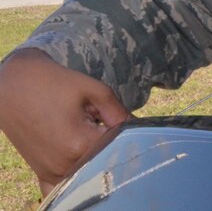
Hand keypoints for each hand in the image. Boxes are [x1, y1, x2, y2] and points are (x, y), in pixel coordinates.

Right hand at [0, 48, 131, 196]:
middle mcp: (65, 165)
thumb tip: (139, 128)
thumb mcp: (95, 90)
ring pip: (88, 175)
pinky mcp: (42, 174)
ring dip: (96, 159)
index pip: (121, 148)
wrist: (14, 86)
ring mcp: (51, 173)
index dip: (132, 135)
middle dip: (114, 148)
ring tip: (91, 135)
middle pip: (105, 163)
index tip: (132, 125)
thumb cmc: (54, 83)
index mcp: (80, 144)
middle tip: (108, 127)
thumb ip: (119, 113)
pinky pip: (63, 187)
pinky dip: (77, 178)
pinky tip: (82, 161)